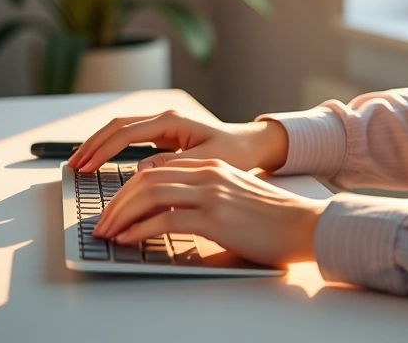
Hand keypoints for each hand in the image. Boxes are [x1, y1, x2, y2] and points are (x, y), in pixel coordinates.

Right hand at [68, 110, 288, 173]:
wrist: (252, 145)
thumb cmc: (236, 153)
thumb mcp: (208, 162)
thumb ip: (175, 165)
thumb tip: (141, 170)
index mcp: (172, 121)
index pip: (126, 133)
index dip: (102, 151)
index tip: (85, 168)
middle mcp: (164, 119)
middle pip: (116, 126)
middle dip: (91, 145)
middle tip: (72, 166)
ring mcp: (162, 126)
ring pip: (119, 130)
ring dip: (97, 145)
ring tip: (78, 163)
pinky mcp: (163, 136)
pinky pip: (129, 139)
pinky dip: (110, 148)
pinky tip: (99, 162)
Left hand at [92, 158, 327, 267]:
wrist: (306, 225)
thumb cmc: (273, 219)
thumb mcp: (234, 197)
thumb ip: (204, 198)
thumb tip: (169, 217)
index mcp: (211, 167)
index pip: (155, 171)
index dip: (127, 189)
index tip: (112, 208)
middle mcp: (208, 174)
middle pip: (146, 180)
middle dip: (116, 203)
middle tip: (101, 223)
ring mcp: (211, 194)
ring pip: (149, 195)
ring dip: (121, 215)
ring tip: (108, 233)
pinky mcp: (215, 218)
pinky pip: (165, 220)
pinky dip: (140, 230)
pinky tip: (128, 240)